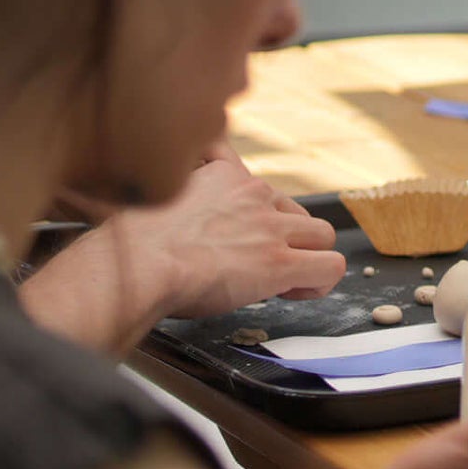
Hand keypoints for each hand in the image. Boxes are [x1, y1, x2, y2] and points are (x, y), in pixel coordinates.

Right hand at [93, 153, 347, 318]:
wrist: (140, 264)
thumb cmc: (137, 246)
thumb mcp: (158, 202)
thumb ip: (182, 202)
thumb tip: (183, 222)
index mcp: (224, 176)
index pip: (261, 190)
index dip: (257, 223)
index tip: (239, 244)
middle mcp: (254, 193)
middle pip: (296, 212)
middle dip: (287, 241)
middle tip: (260, 267)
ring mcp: (270, 228)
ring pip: (323, 234)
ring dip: (309, 258)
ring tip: (285, 282)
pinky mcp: (279, 262)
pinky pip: (330, 265)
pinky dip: (320, 283)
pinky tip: (294, 292)